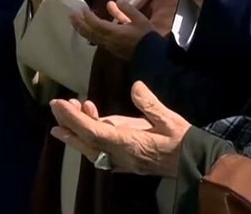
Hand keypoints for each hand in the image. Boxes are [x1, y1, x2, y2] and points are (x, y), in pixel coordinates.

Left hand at [50, 81, 190, 177]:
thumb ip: (150, 104)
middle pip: (87, 142)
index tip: (59, 104)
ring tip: (66, 115)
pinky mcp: (126, 162)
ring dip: (77, 132)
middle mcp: (120, 155)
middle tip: (56, 107)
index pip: (93, 131)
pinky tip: (89, 125)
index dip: (74, 118)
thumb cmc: (182, 140)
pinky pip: (101, 153)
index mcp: (128, 143)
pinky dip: (89, 139)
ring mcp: (122, 161)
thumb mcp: (169, 119)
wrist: (194, 164)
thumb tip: (135, 86)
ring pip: (91, 149)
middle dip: (69, 125)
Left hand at [70, 0, 156, 59]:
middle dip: (79, 23)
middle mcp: (108, 40)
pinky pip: (96, 40)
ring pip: (91, 37)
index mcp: (114, 32)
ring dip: (82, 29)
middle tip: (71, 14)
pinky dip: (90, 33)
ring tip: (75, 21)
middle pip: (89, 32)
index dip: (88, 16)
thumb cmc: (146, 36)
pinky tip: (89, 29)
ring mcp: (109, 46)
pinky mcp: (111, 49)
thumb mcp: (139, 19)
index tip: (83, 8)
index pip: (95, 24)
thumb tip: (116, 1)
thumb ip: (127, 9)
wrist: (151, 56)